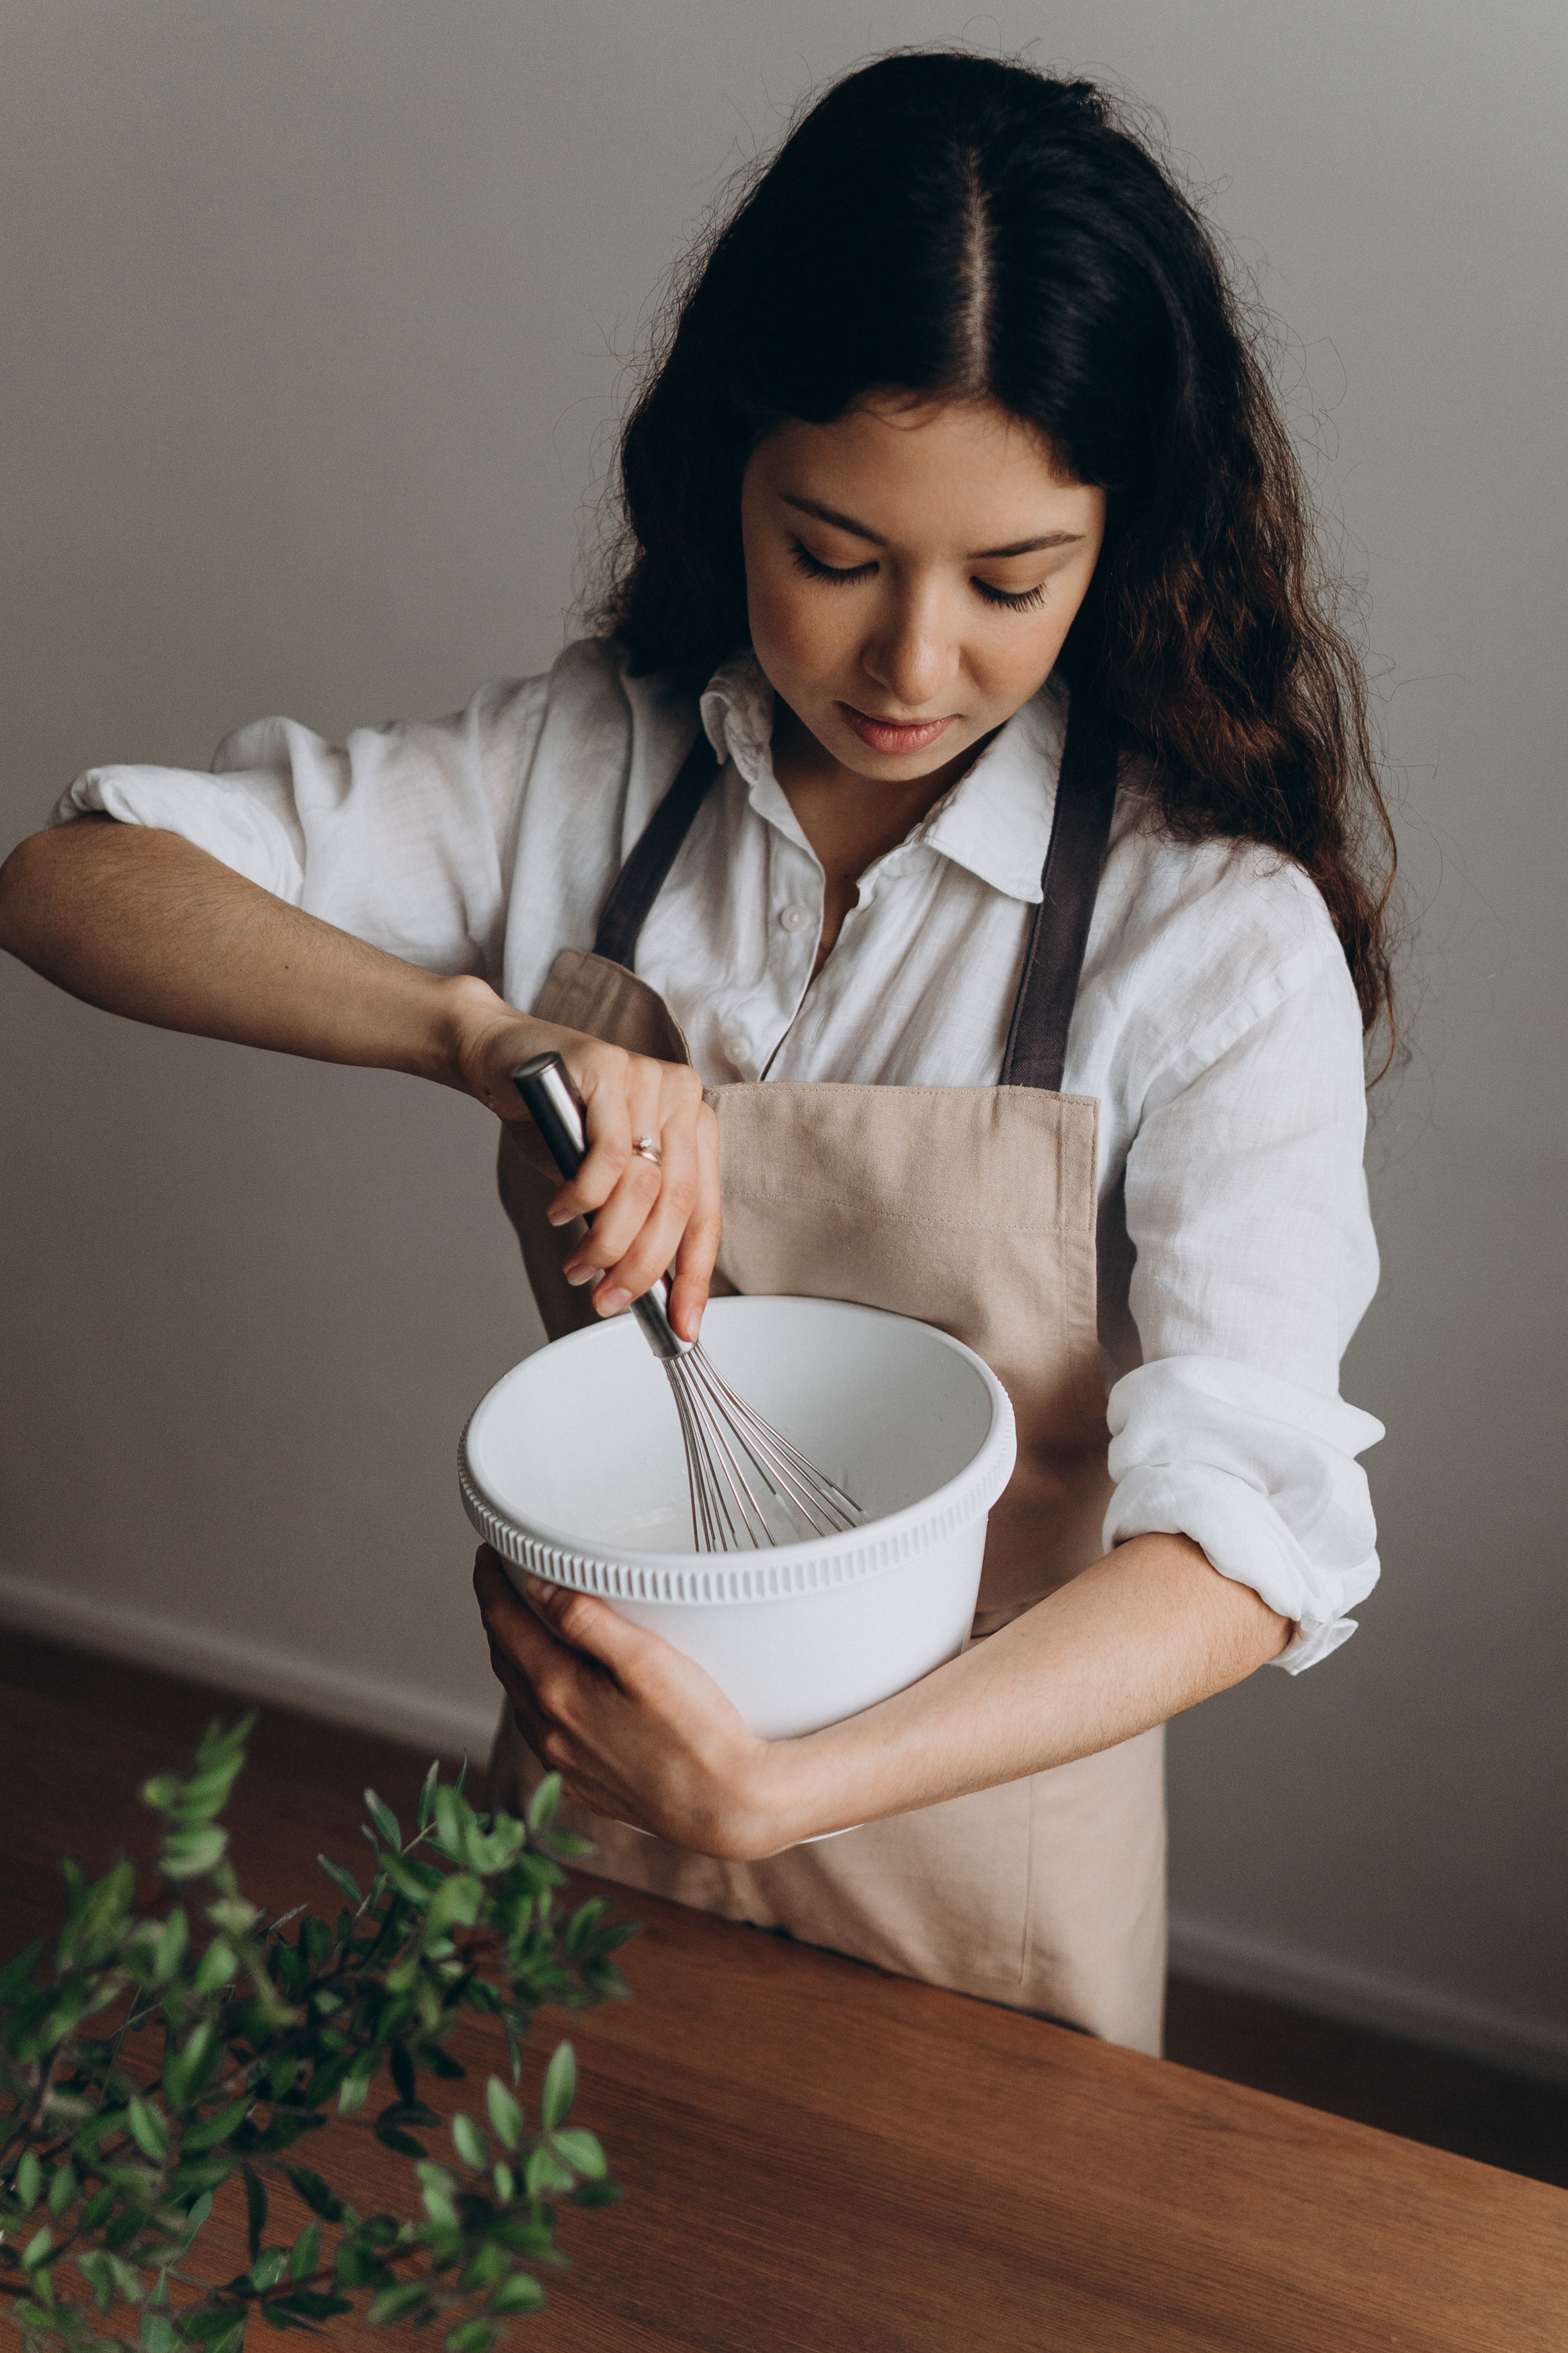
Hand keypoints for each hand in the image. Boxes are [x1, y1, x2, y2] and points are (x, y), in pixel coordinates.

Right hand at [444, 978, 719, 1341]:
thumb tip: (644, 1290)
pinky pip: (606, 1158)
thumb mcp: (605, 1181)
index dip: (694, 1277)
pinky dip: (582, 1198)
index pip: (705, 1214)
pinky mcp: (609, 1068)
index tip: (682, 1326)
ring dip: (605, 1242)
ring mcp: (649, 1080)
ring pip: (641, 1188)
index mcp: (696, 1128)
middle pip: (676, 1205)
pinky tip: (560, 1211)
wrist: (502, 1059)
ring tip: (577, 1265)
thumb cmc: (557, 1121)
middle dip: (641, 1268)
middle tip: (608, 1302)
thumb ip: (632, 1219)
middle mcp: (683, 1099)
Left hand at [473, 1548, 790, 1860]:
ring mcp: (564, 1766)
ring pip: (523, 1700)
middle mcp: (549, 1734)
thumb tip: (538, 1588)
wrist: (728, 1807)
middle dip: (502, 1618)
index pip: (503, 1626)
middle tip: (507, 1582)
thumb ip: (587, 1619)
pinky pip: (546, 1734)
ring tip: (532, 1629)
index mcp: (557, 1694)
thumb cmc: (698, 1730)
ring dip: (520, 1660)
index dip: (490, 1584)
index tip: (487, 1555)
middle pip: (507, 1661)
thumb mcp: (646, 1659)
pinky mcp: (585, 1788)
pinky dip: (542, 1700)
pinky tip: (564, 1693)